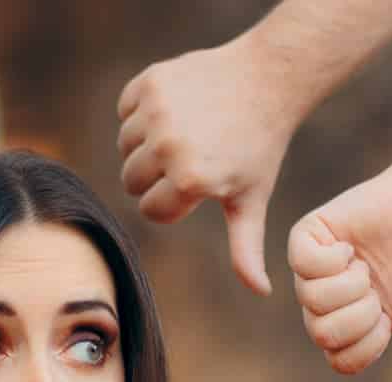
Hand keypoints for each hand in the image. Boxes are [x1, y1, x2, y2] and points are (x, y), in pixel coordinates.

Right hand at [117, 40, 300, 294]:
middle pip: (131, 181)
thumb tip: (261, 292)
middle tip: (190, 161)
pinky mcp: (149, 82)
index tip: (200, 185)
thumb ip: (245, 250)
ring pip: (124, 146)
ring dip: (146, 145)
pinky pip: (124, 111)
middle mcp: (169, 146)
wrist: (267, 80)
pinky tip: (176, 110)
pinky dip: (141, 113)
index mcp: (191, 181)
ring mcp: (156, 112)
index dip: (174, 203)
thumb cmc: (259, 147)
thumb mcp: (251, 201)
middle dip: (155, 177)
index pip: (152, 210)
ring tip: (184, 135)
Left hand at [288, 171, 391, 381]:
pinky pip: (305, 264)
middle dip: (360, 312)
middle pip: (321, 334)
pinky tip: (350, 244)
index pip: (340, 361)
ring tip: (364, 264)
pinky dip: (335, 256)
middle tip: (376, 288)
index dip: (368, 342)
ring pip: (312, 300)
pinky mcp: (305, 238)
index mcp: (346, 328)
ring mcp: (309, 271)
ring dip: (351, 282)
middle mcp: (322, 302)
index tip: (387, 316)